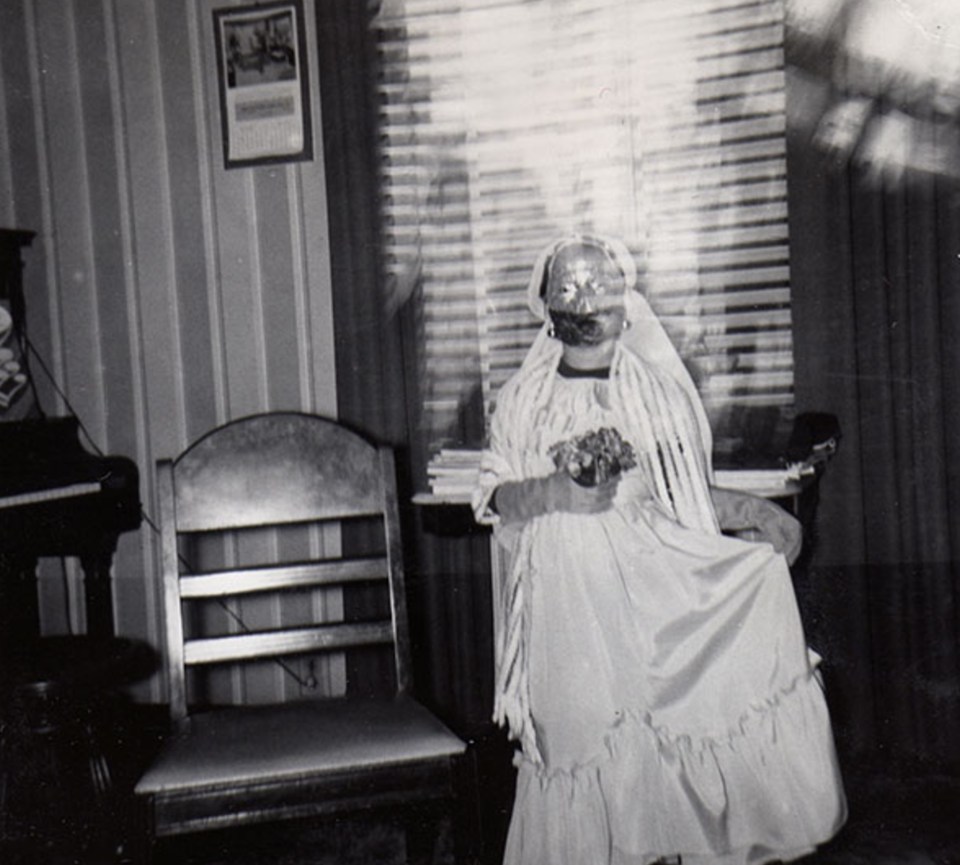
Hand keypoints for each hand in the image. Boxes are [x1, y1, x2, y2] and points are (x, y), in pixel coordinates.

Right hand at [493, 471, 619, 523]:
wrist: (545, 496)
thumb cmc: (554, 480)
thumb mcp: (566, 470)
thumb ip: (577, 467)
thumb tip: (590, 459)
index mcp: (575, 483)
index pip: (596, 481)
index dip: (608, 478)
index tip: (614, 473)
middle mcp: (578, 494)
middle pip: (600, 492)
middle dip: (611, 486)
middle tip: (618, 480)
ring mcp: (578, 503)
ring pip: (598, 502)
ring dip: (609, 496)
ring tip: (615, 490)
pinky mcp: (578, 510)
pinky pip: (594, 510)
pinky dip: (603, 507)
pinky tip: (610, 504)